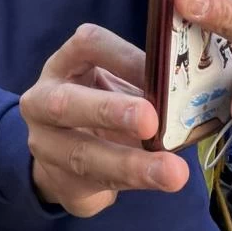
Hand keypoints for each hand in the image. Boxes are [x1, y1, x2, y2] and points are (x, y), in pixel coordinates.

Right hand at [20, 27, 188, 217]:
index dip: (124, 57)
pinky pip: (95, 185)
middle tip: (150, 121)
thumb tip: (188, 91)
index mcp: (64, 65)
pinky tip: (157, 183)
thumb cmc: (101, 109)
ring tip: (172, 173)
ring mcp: (44, 146)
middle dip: (110, 111)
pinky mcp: (58, 182)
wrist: (63, 160)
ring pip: (83, 156)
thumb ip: (143, 87)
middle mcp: (43, 101)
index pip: (87, 45)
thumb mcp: (117, 88)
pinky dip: (131, 183)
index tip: (162, 71)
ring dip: (131, 165)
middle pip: (67, 103)